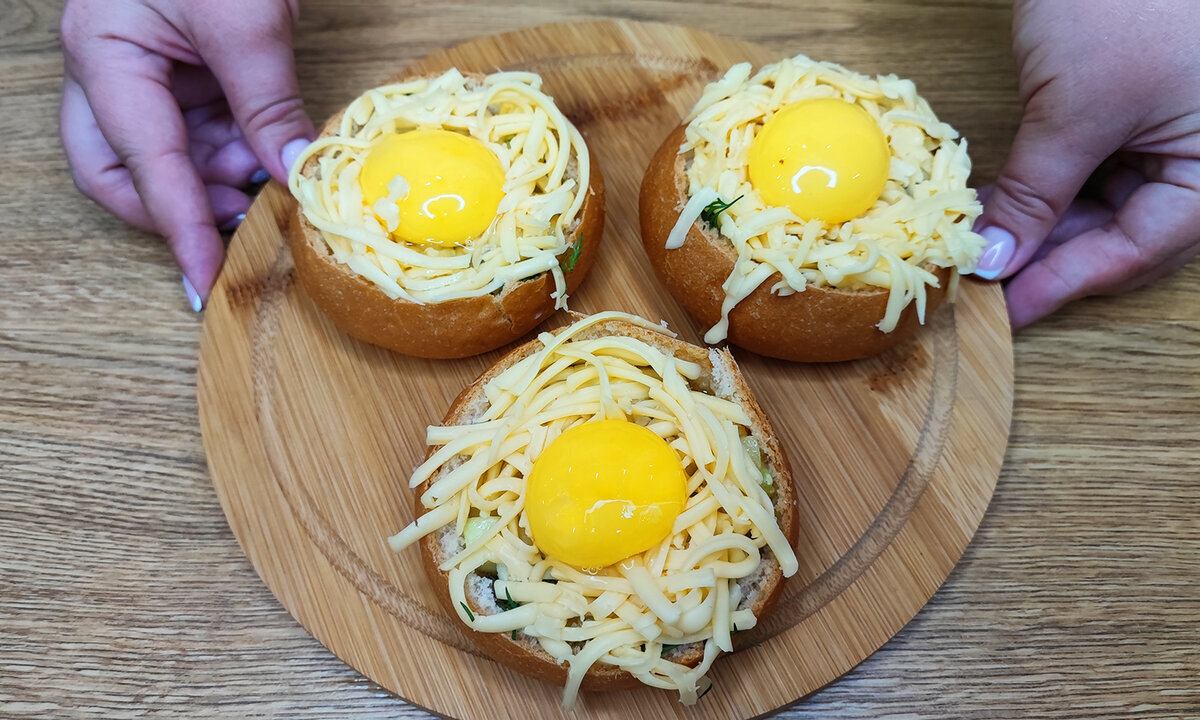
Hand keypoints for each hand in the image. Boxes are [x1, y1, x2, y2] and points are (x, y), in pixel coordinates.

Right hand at [60, 0, 314, 308]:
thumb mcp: (247, 22)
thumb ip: (265, 102)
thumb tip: (291, 174)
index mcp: (104, 57)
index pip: (142, 167)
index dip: (178, 229)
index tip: (205, 280)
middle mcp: (112, 72)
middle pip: (120, 173)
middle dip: (176, 209)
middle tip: (241, 219)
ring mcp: (145, 73)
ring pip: (164, 158)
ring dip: (214, 182)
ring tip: (266, 180)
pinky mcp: (183, 72)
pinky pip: (198, 134)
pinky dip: (232, 155)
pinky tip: (267, 158)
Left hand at [972, 0, 1199, 327]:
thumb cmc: (1125, 2)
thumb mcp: (1076, 109)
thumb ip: (1039, 193)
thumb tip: (999, 258)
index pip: (1143, 249)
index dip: (1070, 282)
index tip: (1010, 309)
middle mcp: (1198, 153)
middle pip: (1125, 230)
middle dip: (1050, 253)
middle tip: (985, 278)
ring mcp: (1168, 126)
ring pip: (1102, 199)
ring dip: (1040, 221)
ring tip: (980, 240)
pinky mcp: (1131, 103)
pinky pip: (1089, 161)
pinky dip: (1044, 181)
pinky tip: (997, 200)